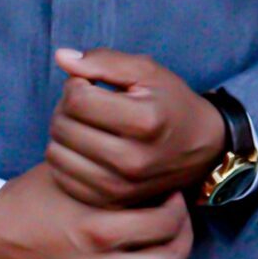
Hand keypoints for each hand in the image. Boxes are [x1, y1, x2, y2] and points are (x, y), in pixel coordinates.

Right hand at [0, 161, 192, 258]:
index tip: (171, 194)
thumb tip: (156, 177)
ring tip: (164, 245)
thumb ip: (114, 180)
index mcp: (96, 231)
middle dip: (183, 234)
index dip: (177, 206)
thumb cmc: (32, 198)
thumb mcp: (73, 177)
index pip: (165, 224)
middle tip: (177, 218)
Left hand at [45, 47, 226, 209]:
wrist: (201, 146)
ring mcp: (122, 186)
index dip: (75, 84)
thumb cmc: (169, 102)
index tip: (90, 84)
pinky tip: (81, 147)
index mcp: (143, 121)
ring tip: (82, 125)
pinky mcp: (112, 202)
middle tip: (84, 103)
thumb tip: (61, 57)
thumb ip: (102, 61)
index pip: (77, 100)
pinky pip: (63, 180)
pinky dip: (64, 160)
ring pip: (57, 155)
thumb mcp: (145, 71)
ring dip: (61, 135)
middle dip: (65, 108)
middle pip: (63, 127)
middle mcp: (132, 160)